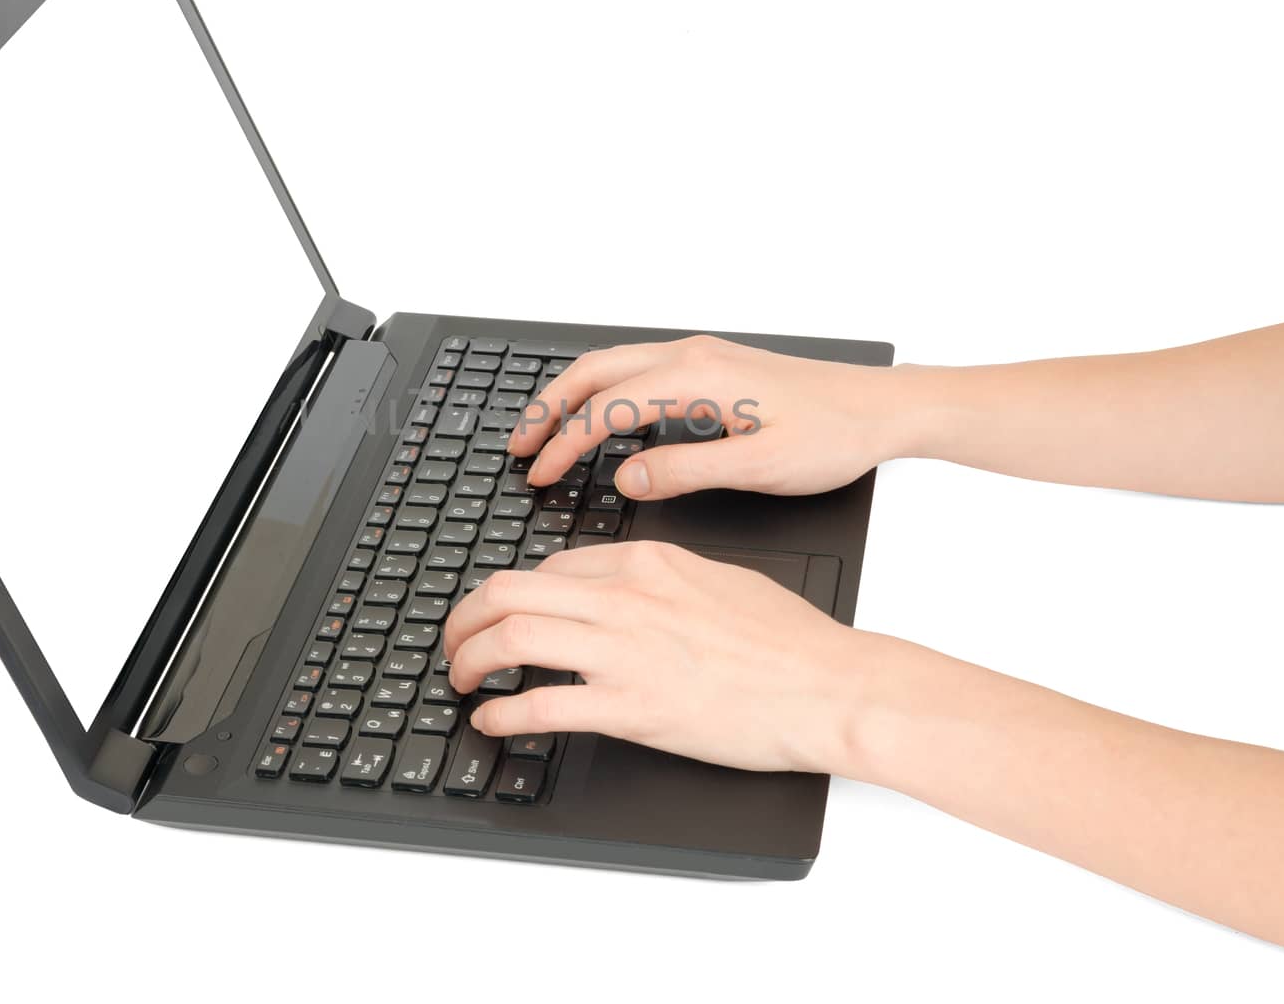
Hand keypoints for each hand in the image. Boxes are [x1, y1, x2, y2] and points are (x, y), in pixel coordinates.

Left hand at [442, 540, 873, 773]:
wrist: (828, 686)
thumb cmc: (789, 641)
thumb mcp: (719, 579)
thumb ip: (662, 579)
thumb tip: (621, 587)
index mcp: (647, 562)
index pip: (551, 565)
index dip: (511, 593)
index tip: (500, 614)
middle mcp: (626, 598)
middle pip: (510, 589)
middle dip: (466, 617)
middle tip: (455, 641)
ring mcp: (626, 651)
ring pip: (512, 636)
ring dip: (469, 659)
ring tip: (460, 679)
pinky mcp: (633, 707)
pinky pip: (542, 702)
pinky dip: (503, 712)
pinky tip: (493, 721)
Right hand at [510, 334, 903, 498]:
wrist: (881, 407)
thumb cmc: (834, 434)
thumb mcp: (760, 467)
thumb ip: (687, 471)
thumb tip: (627, 478)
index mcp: (697, 377)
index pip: (605, 407)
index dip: (565, 444)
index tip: (541, 476)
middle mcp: (692, 355)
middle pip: (594, 371)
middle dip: (548, 407)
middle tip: (518, 446)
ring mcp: (702, 355)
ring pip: (613, 364)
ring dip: (571, 395)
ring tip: (544, 432)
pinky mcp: (713, 364)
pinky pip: (638, 368)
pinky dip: (602, 390)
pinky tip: (601, 419)